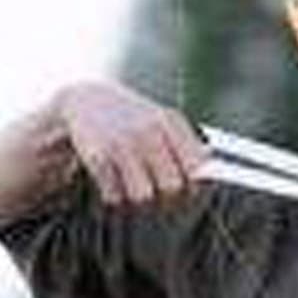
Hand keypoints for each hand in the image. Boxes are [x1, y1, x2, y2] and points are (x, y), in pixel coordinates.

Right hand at [58, 82, 208, 205]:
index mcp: (169, 121)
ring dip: (139, 197)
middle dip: (168, 197)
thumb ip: (189, 145)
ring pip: (144, 196)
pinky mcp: (98, 156)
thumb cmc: (132, 119)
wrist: (84, 100)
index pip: (196, 167)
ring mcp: (123, 142)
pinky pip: (115, 196)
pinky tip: (113, 182)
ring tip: (133, 185)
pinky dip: (114, 196)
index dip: (195, 186)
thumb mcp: (162, 121)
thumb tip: (212, 171)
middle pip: (172, 187)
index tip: (188, 190)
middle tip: (159, 192)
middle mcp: (148, 130)